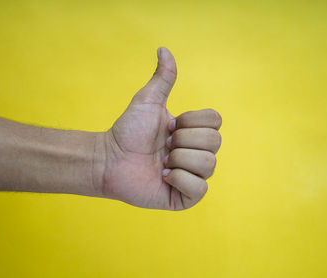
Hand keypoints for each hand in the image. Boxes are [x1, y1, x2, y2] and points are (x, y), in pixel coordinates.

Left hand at [101, 47, 221, 209]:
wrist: (110, 158)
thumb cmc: (128, 130)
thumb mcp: (148, 100)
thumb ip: (162, 77)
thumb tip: (163, 48)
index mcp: (193, 132)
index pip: (215, 121)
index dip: (190, 121)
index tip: (168, 126)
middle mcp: (197, 153)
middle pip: (215, 142)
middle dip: (182, 141)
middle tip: (162, 146)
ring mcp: (193, 176)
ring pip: (209, 164)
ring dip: (178, 159)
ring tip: (161, 162)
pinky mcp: (186, 197)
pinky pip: (199, 188)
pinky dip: (179, 179)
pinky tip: (162, 177)